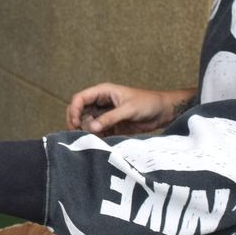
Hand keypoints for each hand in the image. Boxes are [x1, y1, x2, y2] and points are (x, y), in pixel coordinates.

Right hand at [65, 83, 188, 135]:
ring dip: (86, 132)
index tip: (75, 123)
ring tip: (93, 138)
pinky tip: (98, 142)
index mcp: (103, 92)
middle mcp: (100, 103)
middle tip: (79, 134)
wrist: (162, 112)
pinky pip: (97, 132)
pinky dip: (95, 137)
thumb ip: (110, 118)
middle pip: (79, 112)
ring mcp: (104, 115)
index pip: (80, 99)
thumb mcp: (128, 109)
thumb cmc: (147, 103)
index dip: (74, 110)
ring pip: (86, 123)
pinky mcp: (110, 126)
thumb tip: (92, 128)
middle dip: (76, 123)